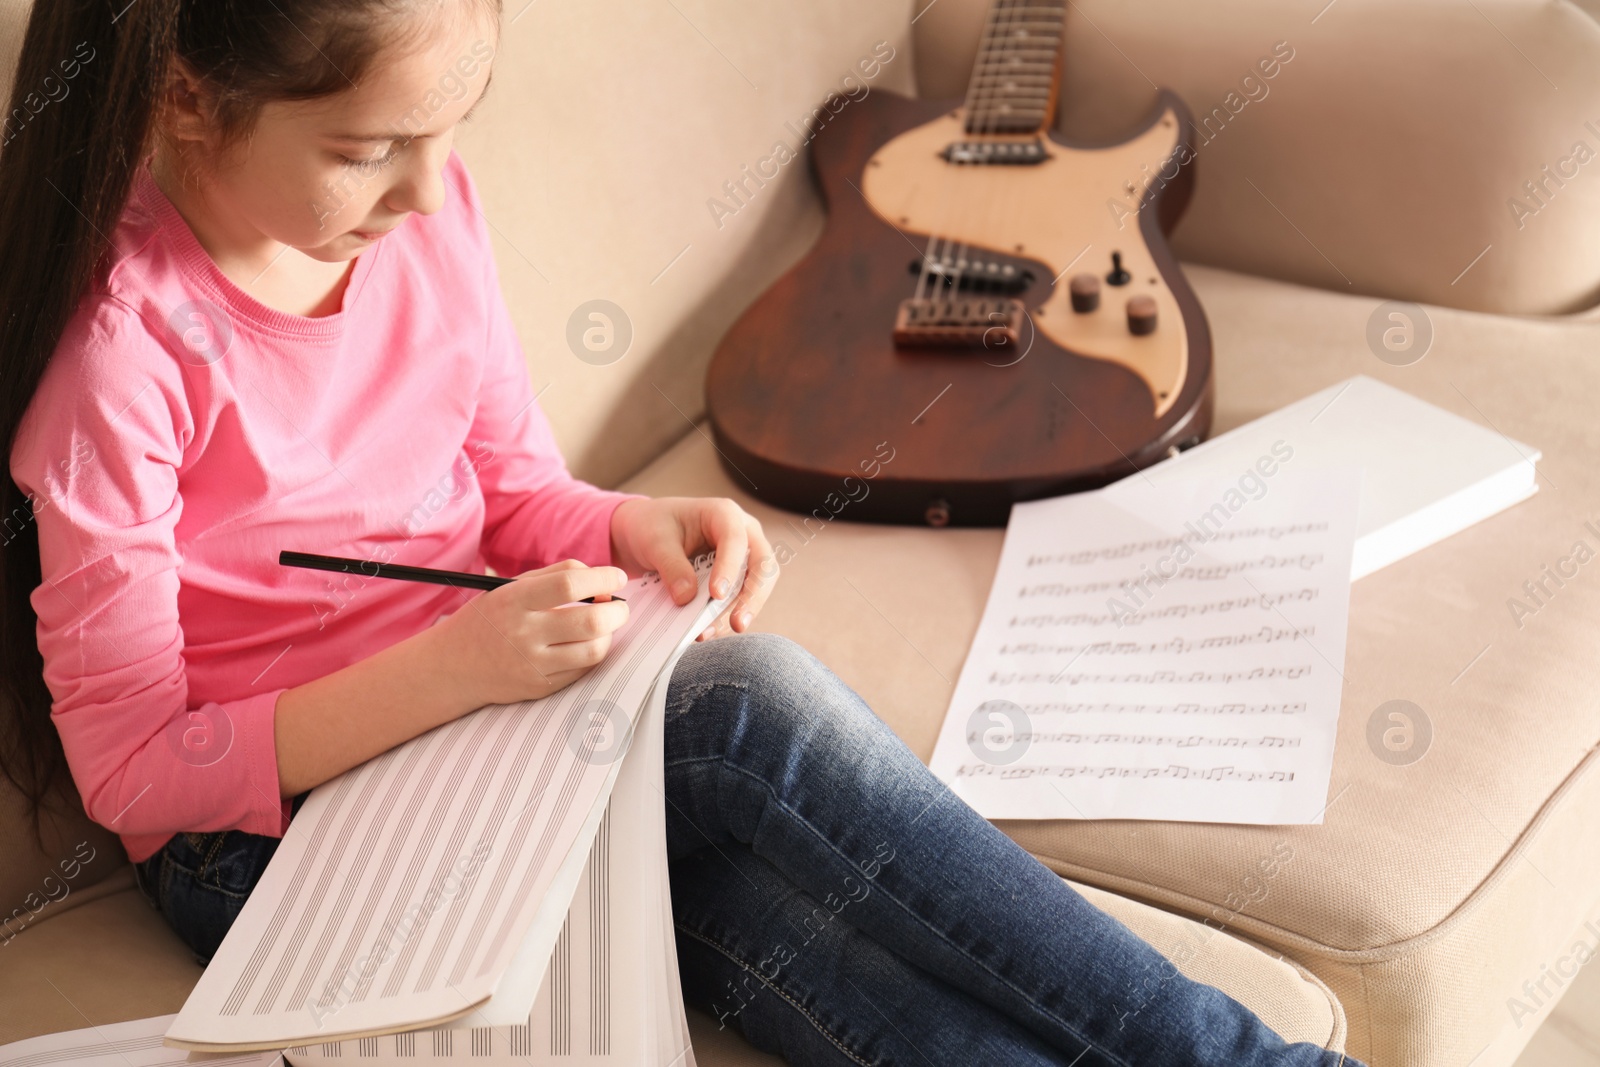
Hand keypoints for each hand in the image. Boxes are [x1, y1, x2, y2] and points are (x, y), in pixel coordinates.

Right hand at [432, 559, 629, 706]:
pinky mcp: (540, 687)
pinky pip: (583, 670)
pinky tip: (586, 643)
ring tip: (604, 625)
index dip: (603, 578)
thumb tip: (602, 578)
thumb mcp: (510, 587)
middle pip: (590, 621)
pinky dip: (593, 653)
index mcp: (514, 600)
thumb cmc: (490, 619)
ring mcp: (532, 664)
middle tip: (618, 605)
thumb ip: (556, 575)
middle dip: (617, 611)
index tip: (618, 577)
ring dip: (609, 635)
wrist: (452, 666)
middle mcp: (523, 633)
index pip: (570, 584)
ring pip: (593, 650)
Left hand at [609, 496, 777, 640]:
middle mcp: (742, 533)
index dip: (730, 567)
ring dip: (739, 611)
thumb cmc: (653, 525)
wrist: (645, 532)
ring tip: (712, 632)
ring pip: (756, 586)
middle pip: (762, 565)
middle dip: (752, 596)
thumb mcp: (655, 541)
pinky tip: (708, 630)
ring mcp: (742, 556)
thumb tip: (687, 597)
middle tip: (738, 623)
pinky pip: (740, 599)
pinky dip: (725, 616)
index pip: (736, 540)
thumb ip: (671, 566)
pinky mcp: (735, 578)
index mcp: (724, 514)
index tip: (716, 594)